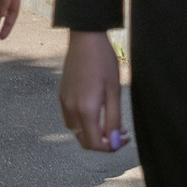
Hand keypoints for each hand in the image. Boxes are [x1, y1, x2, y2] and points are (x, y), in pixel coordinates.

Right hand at [59, 30, 127, 152]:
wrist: (85, 39)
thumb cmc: (103, 62)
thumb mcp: (114, 91)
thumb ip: (113, 119)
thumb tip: (114, 140)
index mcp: (86, 110)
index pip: (96, 144)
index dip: (112, 146)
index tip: (124, 137)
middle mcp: (71, 109)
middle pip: (84, 141)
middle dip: (103, 142)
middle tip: (119, 132)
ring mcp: (64, 102)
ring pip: (77, 132)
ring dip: (92, 133)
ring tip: (108, 122)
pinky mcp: (62, 95)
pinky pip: (71, 119)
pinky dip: (83, 123)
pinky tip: (95, 111)